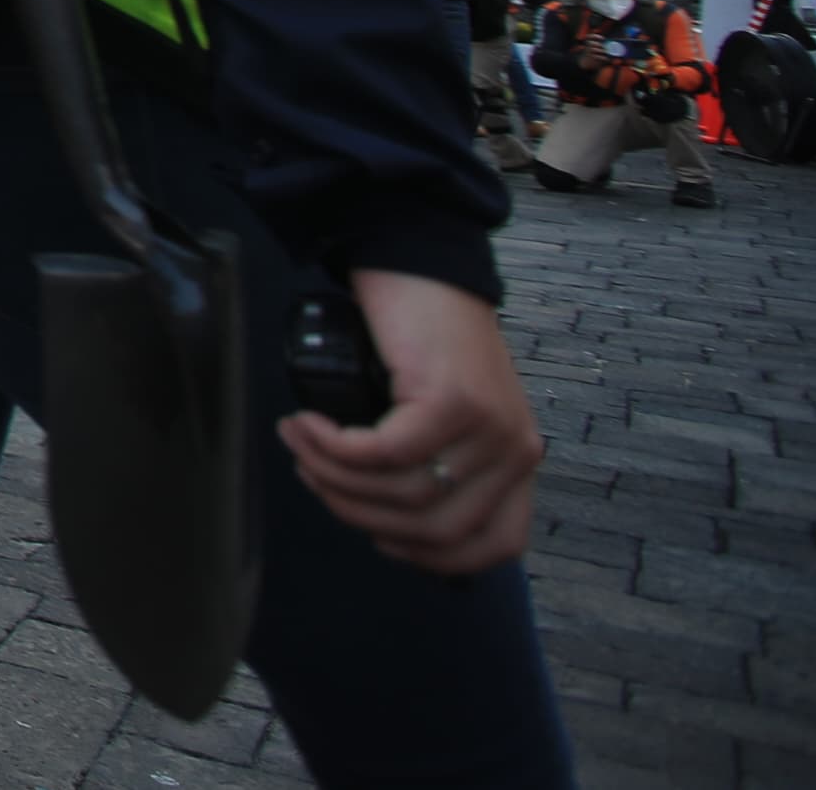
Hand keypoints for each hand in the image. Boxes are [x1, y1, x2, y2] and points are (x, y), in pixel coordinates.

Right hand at [278, 268, 541, 575]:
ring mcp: (488, 429)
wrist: (421, 258)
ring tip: (297, 444)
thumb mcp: (448, 410)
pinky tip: (307, 426)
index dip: (430, 557)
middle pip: (435, 529)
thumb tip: (390, 522)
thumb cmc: (424, 332)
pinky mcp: (450, 401)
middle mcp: (516, 452)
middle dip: (359, 514)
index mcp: (518, 461)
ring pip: (402, 494)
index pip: (495, 545)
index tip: (378, 537)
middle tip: (313, 477)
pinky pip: (382, 452)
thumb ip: (441, 460)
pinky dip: (334, 448)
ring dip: (333, 477)